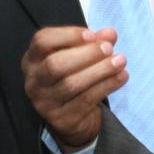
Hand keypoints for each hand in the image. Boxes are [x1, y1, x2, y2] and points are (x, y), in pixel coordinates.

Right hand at [22, 26, 127, 151]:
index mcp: (32, 60)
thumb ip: (94, 42)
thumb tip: (109, 34)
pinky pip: (86, 99)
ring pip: (72, 84)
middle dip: (86, 54)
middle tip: (108, 49)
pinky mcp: (62, 119)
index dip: (69, 35)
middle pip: (55, 64)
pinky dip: (107, 85)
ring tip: (120, 61)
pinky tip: (121, 76)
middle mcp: (34, 82)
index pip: (42, 41)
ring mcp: (45, 103)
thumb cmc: (73, 76)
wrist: (72, 116)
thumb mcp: (80, 55)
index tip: (92, 35)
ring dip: (101, 70)